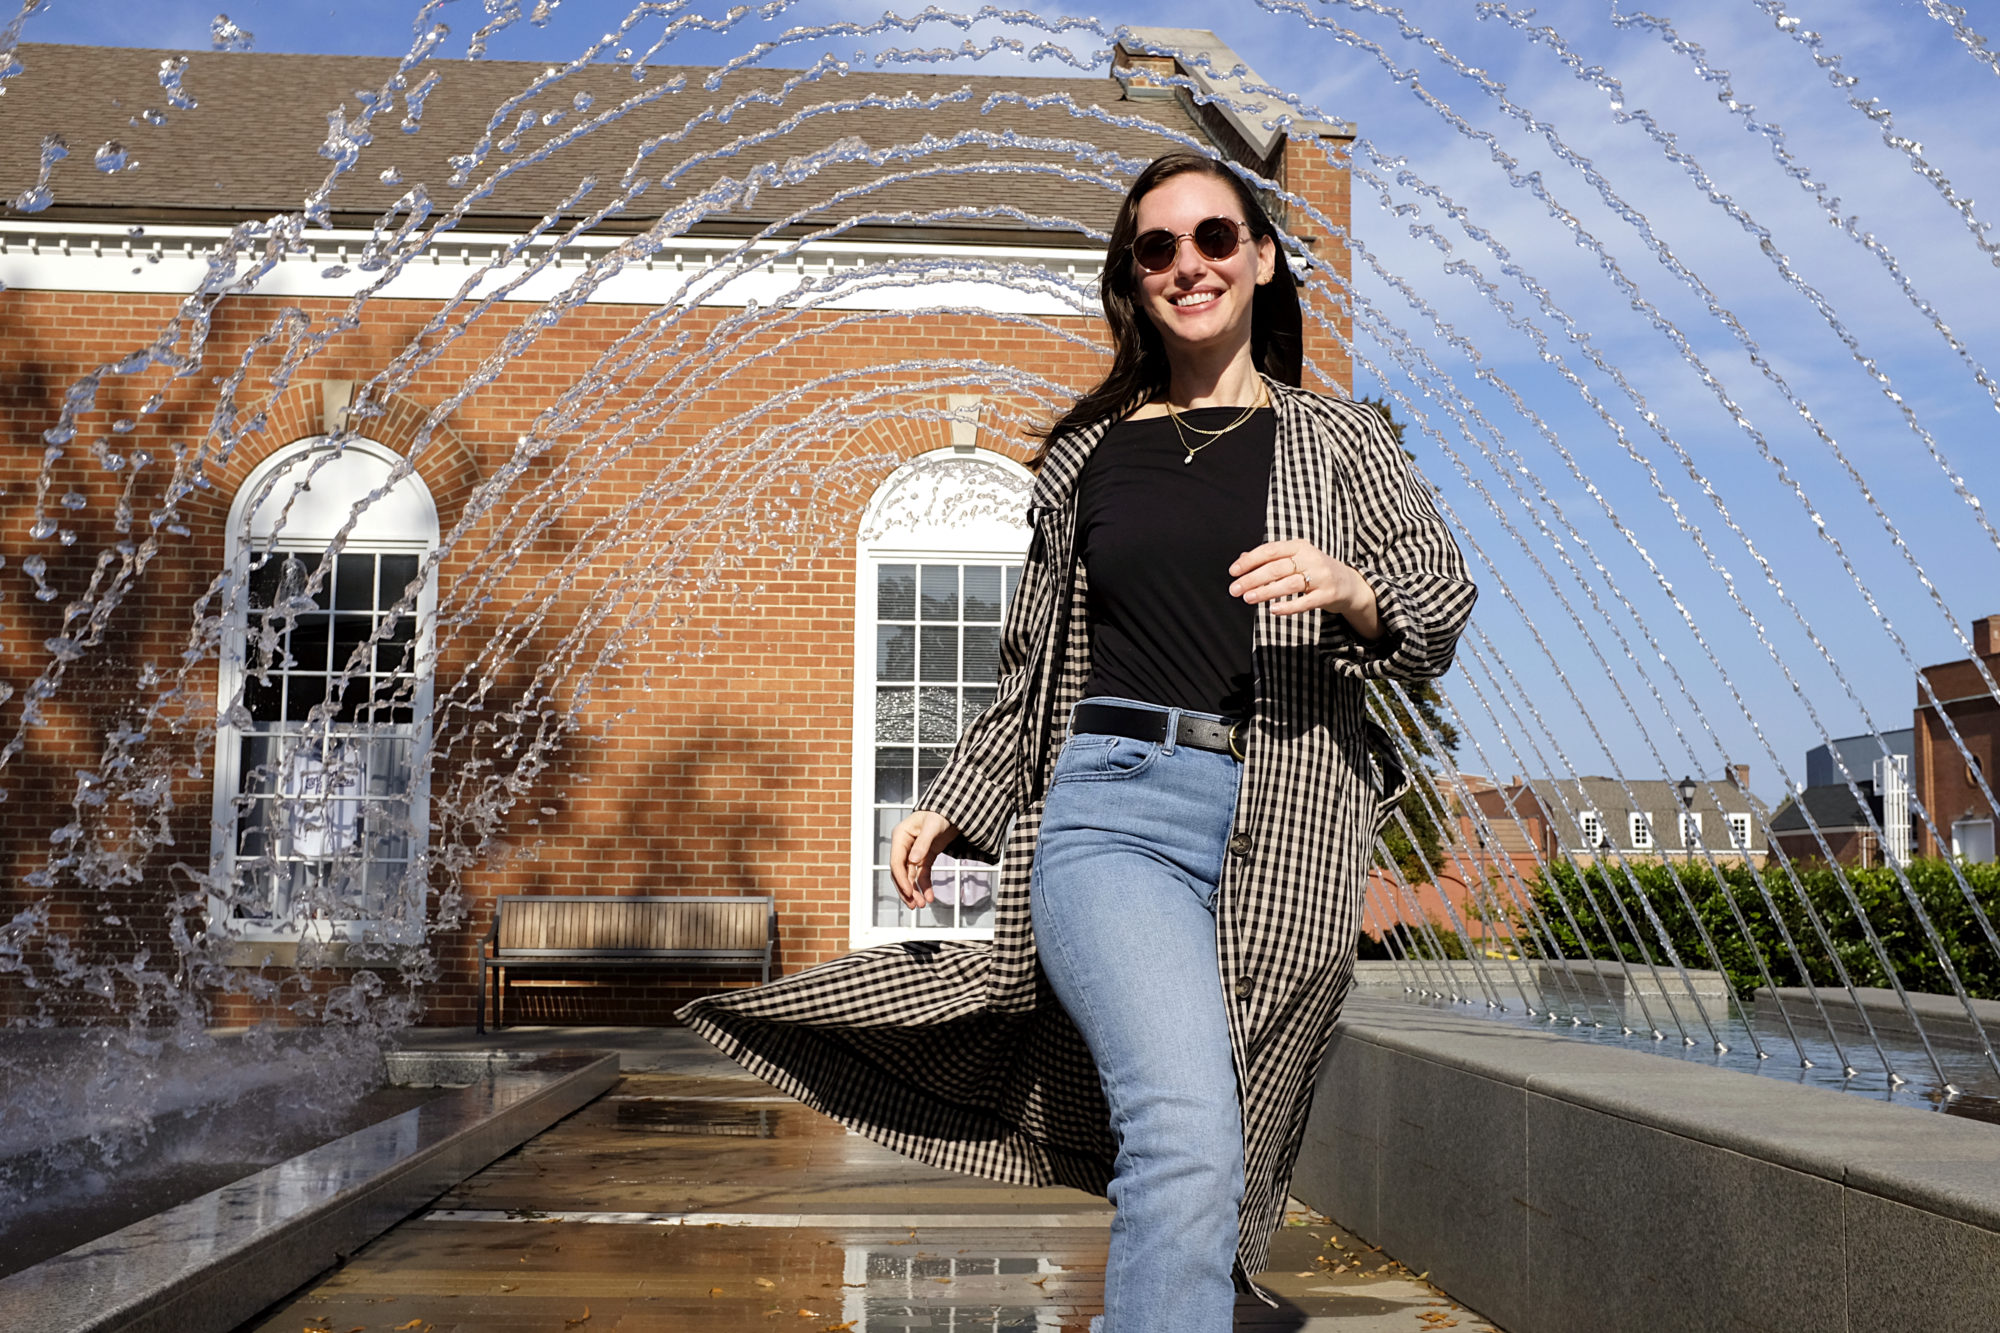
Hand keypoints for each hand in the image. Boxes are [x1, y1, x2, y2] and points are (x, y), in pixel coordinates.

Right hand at [889, 810, 961, 908]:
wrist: (954, 811)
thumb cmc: (941, 814)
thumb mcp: (933, 827)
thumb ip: (923, 844)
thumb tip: (913, 861)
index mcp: (900, 837)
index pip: (896, 862)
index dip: (901, 879)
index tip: (909, 893)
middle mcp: (904, 846)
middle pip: (900, 873)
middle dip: (907, 890)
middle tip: (915, 905)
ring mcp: (913, 852)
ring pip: (910, 877)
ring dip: (915, 891)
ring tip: (923, 905)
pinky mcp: (924, 857)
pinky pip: (922, 874)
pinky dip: (925, 886)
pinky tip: (930, 897)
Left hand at [1228, 540, 1379, 638]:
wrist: (1349, 584)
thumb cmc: (1314, 571)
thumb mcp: (1295, 559)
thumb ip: (1270, 558)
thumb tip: (1241, 559)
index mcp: (1300, 546)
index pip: (1270, 550)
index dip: (1250, 561)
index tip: (1233, 572)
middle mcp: (1311, 558)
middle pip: (1277, 568)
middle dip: (1252, 579)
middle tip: (1234, 589)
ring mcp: (1321, 576)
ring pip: (1289, 583)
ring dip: (1266, 592)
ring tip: (1248, 599)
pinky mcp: (1328, 595)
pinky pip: (1305, 602)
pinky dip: (1288, 606)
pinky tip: (1273, 610)